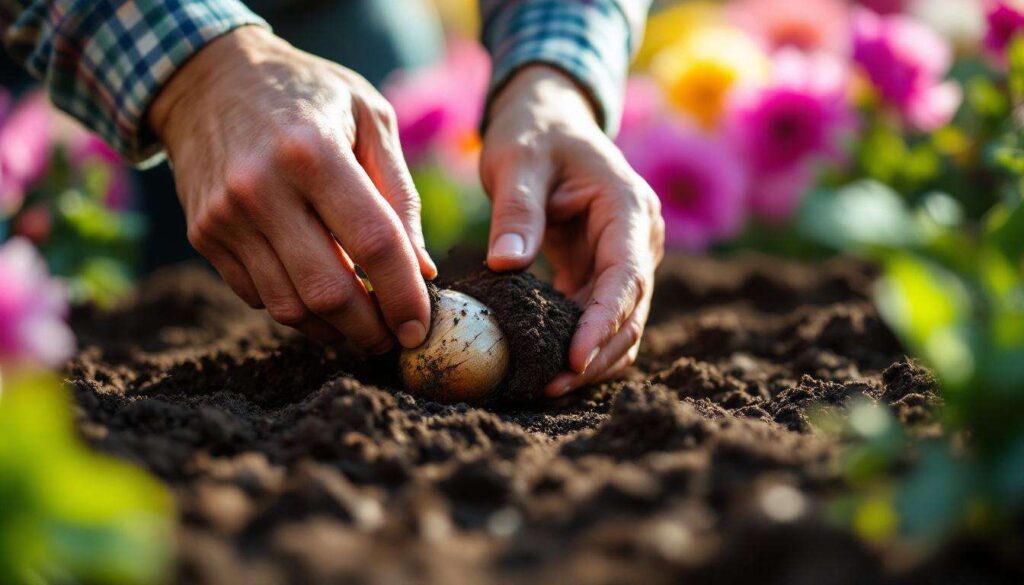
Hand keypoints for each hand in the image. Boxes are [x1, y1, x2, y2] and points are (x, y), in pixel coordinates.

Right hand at [149, 27, 435, 351]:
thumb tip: (421, 270)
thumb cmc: (308, 93)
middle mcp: (261, 187)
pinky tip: (318, 294)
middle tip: (393, 337)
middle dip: (369, 329)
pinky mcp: (203, 235)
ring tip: (362, 326)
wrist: (207, 77)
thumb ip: (399, 193)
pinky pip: (258, 296)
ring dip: (334, 330)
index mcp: (313, 150)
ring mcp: (225, 216)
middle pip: (327, 290)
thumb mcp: (370, 116)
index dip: (403, 293)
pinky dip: (296, 308)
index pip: (372, 242)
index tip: (420, 327)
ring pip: (289, 306)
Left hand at [481, 65, 664, 396]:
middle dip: (595, 353)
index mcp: (629, 208)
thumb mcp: (518, 162)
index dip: (603, 322)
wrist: (548, 121)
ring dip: (591, 358)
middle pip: (631, 312)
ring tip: (545, 387)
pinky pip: (599, 318)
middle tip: (548, 388)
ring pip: (621, 324)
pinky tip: (545, 366)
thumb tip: (506, 265)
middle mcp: (640, 239)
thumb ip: (516, 212)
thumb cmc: (534, 134)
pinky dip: (579, 344)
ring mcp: (627, 259)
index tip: (575, 359)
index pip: (626, 276)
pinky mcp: (604, 273)